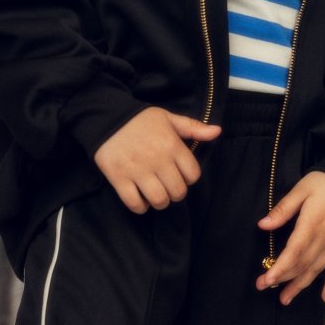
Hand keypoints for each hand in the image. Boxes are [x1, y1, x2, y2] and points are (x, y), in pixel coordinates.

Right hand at [93, 108, 220, 212]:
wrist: (107, 117)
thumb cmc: (141, 120)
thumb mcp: (169, 118)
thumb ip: (194, 127)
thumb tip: (217, 131)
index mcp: (172, 144)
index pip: (193, 174)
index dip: (190, 178)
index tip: (181, 174)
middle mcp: (157, 159)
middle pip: (178, 191)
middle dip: (176, 192)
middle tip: (169, 186)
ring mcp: (138, 170)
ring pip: (159, 200)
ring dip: (160, 201)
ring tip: (156, 193)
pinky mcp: (119, 178)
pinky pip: (135, 204)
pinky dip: (140, 206)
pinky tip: (140, 197)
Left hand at [255, 171, 324, 304]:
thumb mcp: (301, 189)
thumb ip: (283, 209)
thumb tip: (263, 225)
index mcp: (312, 224)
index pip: (293, 252)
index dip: (280, 268)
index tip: (266, 280)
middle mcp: (324, 239)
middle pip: (302, 264)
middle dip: (282, 278)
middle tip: (264, 287)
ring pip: (316, 270)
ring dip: (300, 285)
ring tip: (285, 298)